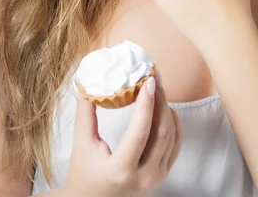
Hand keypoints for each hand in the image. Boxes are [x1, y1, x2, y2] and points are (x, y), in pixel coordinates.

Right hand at [65, 72, 181, 196]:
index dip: (147, 104)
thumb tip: (85, 84)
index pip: (140, 132)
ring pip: (171, 137)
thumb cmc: (84, 172)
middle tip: (155, 79)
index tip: (149, 81)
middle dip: (160, 101)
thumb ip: (85, 114)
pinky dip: (174, 124)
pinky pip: (175, 145)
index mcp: (121, 170)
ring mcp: (156, 178)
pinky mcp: (162, 175)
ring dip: (166, 110)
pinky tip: (165, 109)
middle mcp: (144, 177)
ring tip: (158, 89)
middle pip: (162, 132)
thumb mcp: (82, 144)